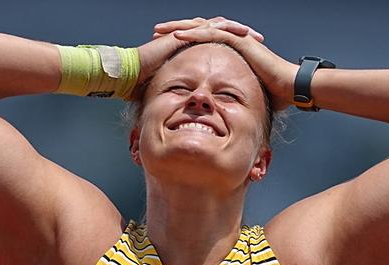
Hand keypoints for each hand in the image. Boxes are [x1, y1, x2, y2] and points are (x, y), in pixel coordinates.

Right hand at [134, 17, 265, 100]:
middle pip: (221, 32)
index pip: (217, 45)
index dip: (235, 50)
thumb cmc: (144, 87)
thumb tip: (194, 115)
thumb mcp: (171, 93)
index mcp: (189, 51)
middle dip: (240, 36)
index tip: (251, 57)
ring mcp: (185, 34)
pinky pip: (207, 28)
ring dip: (236, 29)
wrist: (129, 76)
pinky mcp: (182, 34)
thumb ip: (183, 98)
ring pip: (217, 25)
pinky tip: (238, 33)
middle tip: (258, 41)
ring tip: (252, 35)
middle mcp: (189, 39)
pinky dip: (223, 29)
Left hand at [157, 17, 297, 109]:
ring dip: (179, 28)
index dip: (182, 44)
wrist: (291, 88)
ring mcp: (237, 38)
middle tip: (156, 33)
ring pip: (201, 28)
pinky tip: (177, 36)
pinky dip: (194, 34)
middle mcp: (233, 40)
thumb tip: (223, 114)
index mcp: (231, 51)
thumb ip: (233, 98)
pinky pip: (212, 34)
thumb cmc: (275, 95)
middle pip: (197, 30)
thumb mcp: (245, 95)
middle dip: (175, 30)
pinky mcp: (240, 40)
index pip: (201, 43)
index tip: (164, 48)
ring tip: (161, 31)